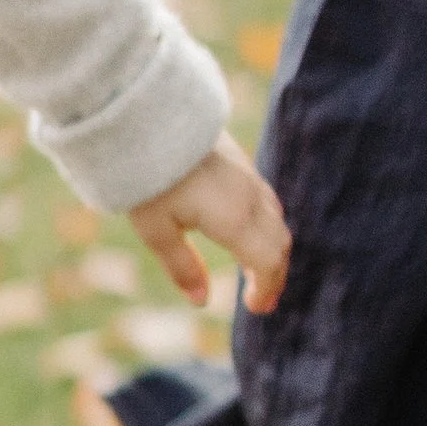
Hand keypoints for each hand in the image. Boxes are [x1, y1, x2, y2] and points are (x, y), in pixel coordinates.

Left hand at [129, 133, 291, 316]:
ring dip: (272, 248)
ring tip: (255, 269)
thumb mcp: (156, 231)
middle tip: (262, 298)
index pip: (268, 262)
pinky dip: (266, 225)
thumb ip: (183, 266)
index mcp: (233, 220)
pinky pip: (266, 199)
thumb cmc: (146, 176)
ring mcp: (248, 176)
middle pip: (280, 243)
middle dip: (275, 273)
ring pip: (276, 219)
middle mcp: (249, 198)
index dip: (267, 289)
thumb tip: (201, 301)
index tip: (256, 309)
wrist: (147, 116)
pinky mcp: (241, 160)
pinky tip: (246, 232)